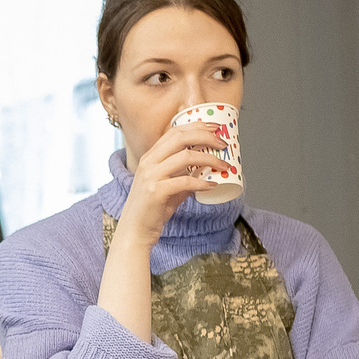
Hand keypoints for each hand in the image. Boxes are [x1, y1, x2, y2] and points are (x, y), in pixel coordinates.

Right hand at [111, 119, 236, 253]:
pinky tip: (212, 185)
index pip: (174, 132)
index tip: (215, 128)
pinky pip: (185, 181)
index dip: (197, 126)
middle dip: (206, 137)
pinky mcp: (156, 192)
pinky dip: (202, 182)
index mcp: (149, 157)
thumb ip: (181, 176)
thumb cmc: (150, 211)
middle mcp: (148, 162)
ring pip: (185, 156)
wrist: (134, 232)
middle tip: (223, 144)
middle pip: (180, 138)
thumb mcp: (165, 186)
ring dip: (209, 158)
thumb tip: (203, 171)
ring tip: (224, 166)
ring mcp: (151, 176)